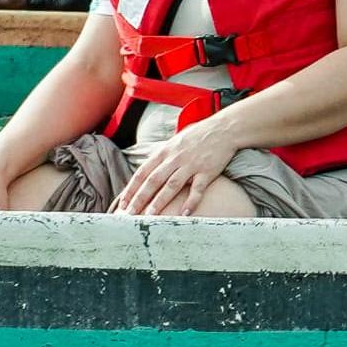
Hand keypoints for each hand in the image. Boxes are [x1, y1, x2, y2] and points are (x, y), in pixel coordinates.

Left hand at [114, 112, 249, 216]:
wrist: (224, 128)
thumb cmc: (198, 135)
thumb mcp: (175, 141)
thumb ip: (162, 156)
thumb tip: (148, 169)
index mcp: (165, 151)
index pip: (143, 172)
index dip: (132, 188)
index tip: (123, 203)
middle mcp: (175, 158)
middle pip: (153, 180)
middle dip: (140, 198)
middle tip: (130, 214)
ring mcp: (191, 165)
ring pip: (171, 186)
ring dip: (159, 202)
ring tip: (150, 217)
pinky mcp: (207, 171)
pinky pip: (197, 189)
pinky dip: (191, 202)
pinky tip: (184, 214)